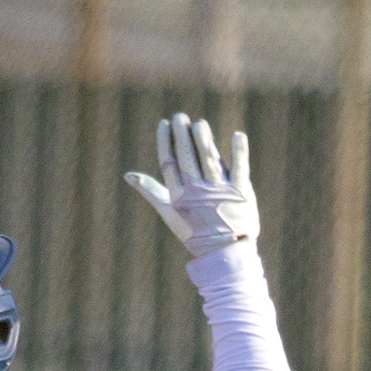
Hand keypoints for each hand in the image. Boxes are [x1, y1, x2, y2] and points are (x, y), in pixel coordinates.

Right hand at [123, 113, 258, 257]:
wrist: (224, 254)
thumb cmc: (194, 231)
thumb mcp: (170, 212)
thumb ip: (151, 191)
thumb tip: (128, 175)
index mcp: (178, 196)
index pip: (169, 162)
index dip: (165, 141)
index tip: (164, 123)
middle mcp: (197, 193)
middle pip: (187, 156)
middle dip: (182, 133)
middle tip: (180, 116)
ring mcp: (220, 192)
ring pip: (209, 158)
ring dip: (203, 137)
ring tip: (199, 123)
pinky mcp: (241, 193)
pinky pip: (240, 167)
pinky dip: (239, 150)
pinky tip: (237, 135)